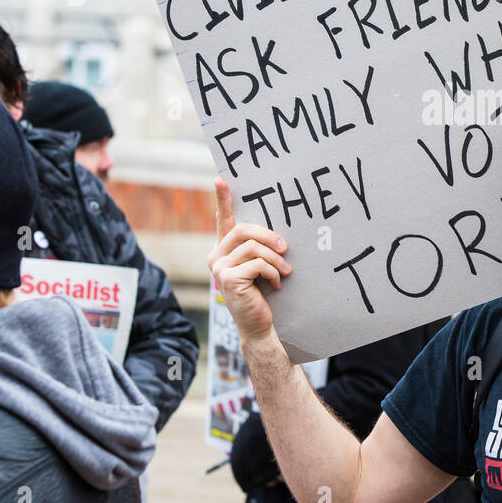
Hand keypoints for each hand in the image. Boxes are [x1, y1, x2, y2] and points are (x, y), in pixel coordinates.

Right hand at [208, 178, 291, 345]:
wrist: (258, 323)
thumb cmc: (262, 291)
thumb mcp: (261, 264)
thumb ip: (259, 247)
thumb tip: (278, 233)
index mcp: (224, 248)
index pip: (223, 219)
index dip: (222, 198)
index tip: (220, 179)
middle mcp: (215, 255)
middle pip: (244, 230)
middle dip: (269, 237)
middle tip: (286, 248)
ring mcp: (219, 267)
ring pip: (254, 248)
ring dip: (275, 260)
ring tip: (284, 272)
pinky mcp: (228, 279)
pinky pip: (258, 264)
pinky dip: (273, 273)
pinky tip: (275, 285)